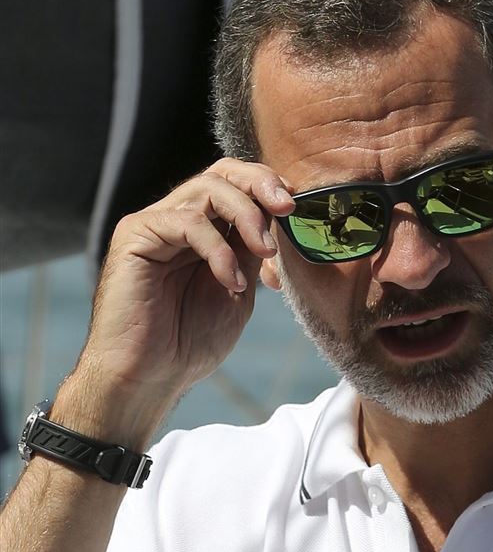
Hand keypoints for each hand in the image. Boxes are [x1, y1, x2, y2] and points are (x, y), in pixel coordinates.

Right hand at [63, 158, 294, 437]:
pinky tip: (231, 283)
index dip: (269, 186)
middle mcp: (177, 218)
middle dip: (261, 184)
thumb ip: (252, 249)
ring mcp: (155, 224)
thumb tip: (281, 215)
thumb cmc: (192, 340)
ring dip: (247, 217)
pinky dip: (218, 250)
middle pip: (222, 173)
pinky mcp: (135, 235)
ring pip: (207, 189)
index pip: (237, 184)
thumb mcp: (239, 286)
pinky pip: (186, 222)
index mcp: (204, 228)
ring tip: (264, 254)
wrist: (150, 378)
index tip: (298, 207)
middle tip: (288, 209)